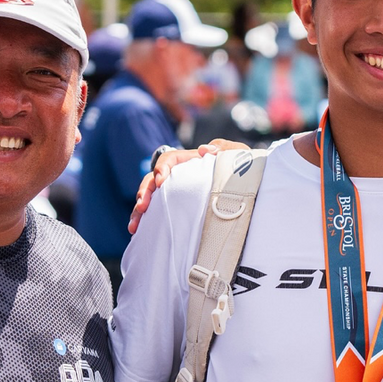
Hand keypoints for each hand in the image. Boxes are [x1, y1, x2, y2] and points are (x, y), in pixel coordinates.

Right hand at [127, 139, 252, 233]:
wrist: (248, 188)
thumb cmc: (241, 168)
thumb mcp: (238, 155)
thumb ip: (225, 149)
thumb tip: (205, 150)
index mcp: (190, 161)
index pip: (170, 159)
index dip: (162, 168)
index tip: (161, 181)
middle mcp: (178, 176)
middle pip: (153, 180)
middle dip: (144, 193)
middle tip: (142, 206)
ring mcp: (175, 192)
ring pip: (151, 198)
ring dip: (140, 211)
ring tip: (134, 226)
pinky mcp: (175, 207)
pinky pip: (157, 213)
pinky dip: (147, 222)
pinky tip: (139, 233)